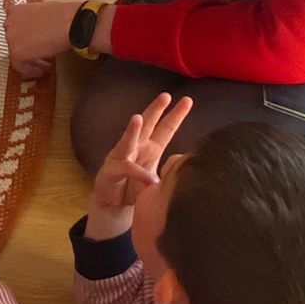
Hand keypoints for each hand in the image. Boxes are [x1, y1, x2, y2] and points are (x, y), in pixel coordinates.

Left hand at [4, 1, 73, 80]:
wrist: (69, 23)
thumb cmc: (64, 16)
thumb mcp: (45, 13)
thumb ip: (36, 22)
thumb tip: (41, 31)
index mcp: (17, 10)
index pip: (15, 27)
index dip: (25, 38)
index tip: (33, 44)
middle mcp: (10, 22)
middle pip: (15, 41)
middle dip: (28, 49)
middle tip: (39, 56)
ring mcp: (11, 37)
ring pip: (17, 54)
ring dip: (31, 61)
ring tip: (43, 65)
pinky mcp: (16, 52)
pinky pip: (20, 65)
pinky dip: (31, 70)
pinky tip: (41, 71)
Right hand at [87, 92, 192, 238]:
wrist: (115, 207)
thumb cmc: (137, 189)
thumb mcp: (159, 178)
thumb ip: (171, 171)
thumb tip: (194, 165)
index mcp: (151, 147)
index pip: (166, 128)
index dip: (176, 115)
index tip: (188, 100)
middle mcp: (136, 147)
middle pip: (147, 125)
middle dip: (156, 110)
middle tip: (165, 96)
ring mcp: (121, 156)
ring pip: (129, 140)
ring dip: (133, 129)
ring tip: (137, 118)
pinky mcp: (111, 170)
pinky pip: (126, 169)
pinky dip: (138, 173)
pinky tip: (149, 178)